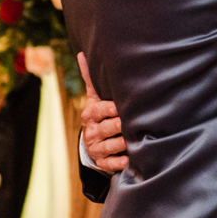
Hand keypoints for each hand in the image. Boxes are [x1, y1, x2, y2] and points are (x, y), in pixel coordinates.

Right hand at [78, 53, 127, 172]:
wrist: (94, 143)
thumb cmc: (100, 115)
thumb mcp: (95, 98)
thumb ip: (92, 79)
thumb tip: (82, 53)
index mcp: (90, 115)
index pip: (98, 110)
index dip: (108, 109)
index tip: (118, 107)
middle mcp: (92, 131)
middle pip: (107, 128)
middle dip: (119, 125)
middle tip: (131, 122)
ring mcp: (97, 148)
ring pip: (110, 145)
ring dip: (122, 143)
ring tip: (134, 140)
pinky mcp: (103, 162)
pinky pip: (110, 164)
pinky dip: (118, 162)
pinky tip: (127, 160)